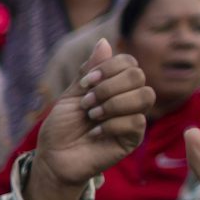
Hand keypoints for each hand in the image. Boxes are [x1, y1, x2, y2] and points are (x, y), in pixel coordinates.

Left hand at [26, 39, 153, 199]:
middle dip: (109, 86)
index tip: (84, 83)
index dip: (108, 68)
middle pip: (138, 76)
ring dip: (114, 104)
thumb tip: (104, 41)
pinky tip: (94, 133)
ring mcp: (133, 118)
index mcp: (114, 86)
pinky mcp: (133, 138)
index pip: (129, 62)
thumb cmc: (61, 128)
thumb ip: (89, 71)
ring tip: (92, 116)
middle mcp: (127, 99)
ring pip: (145, 96)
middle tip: (87, 103)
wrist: (53, 158)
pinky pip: (136, 121)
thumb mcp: (71, 95)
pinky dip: (111, 125)